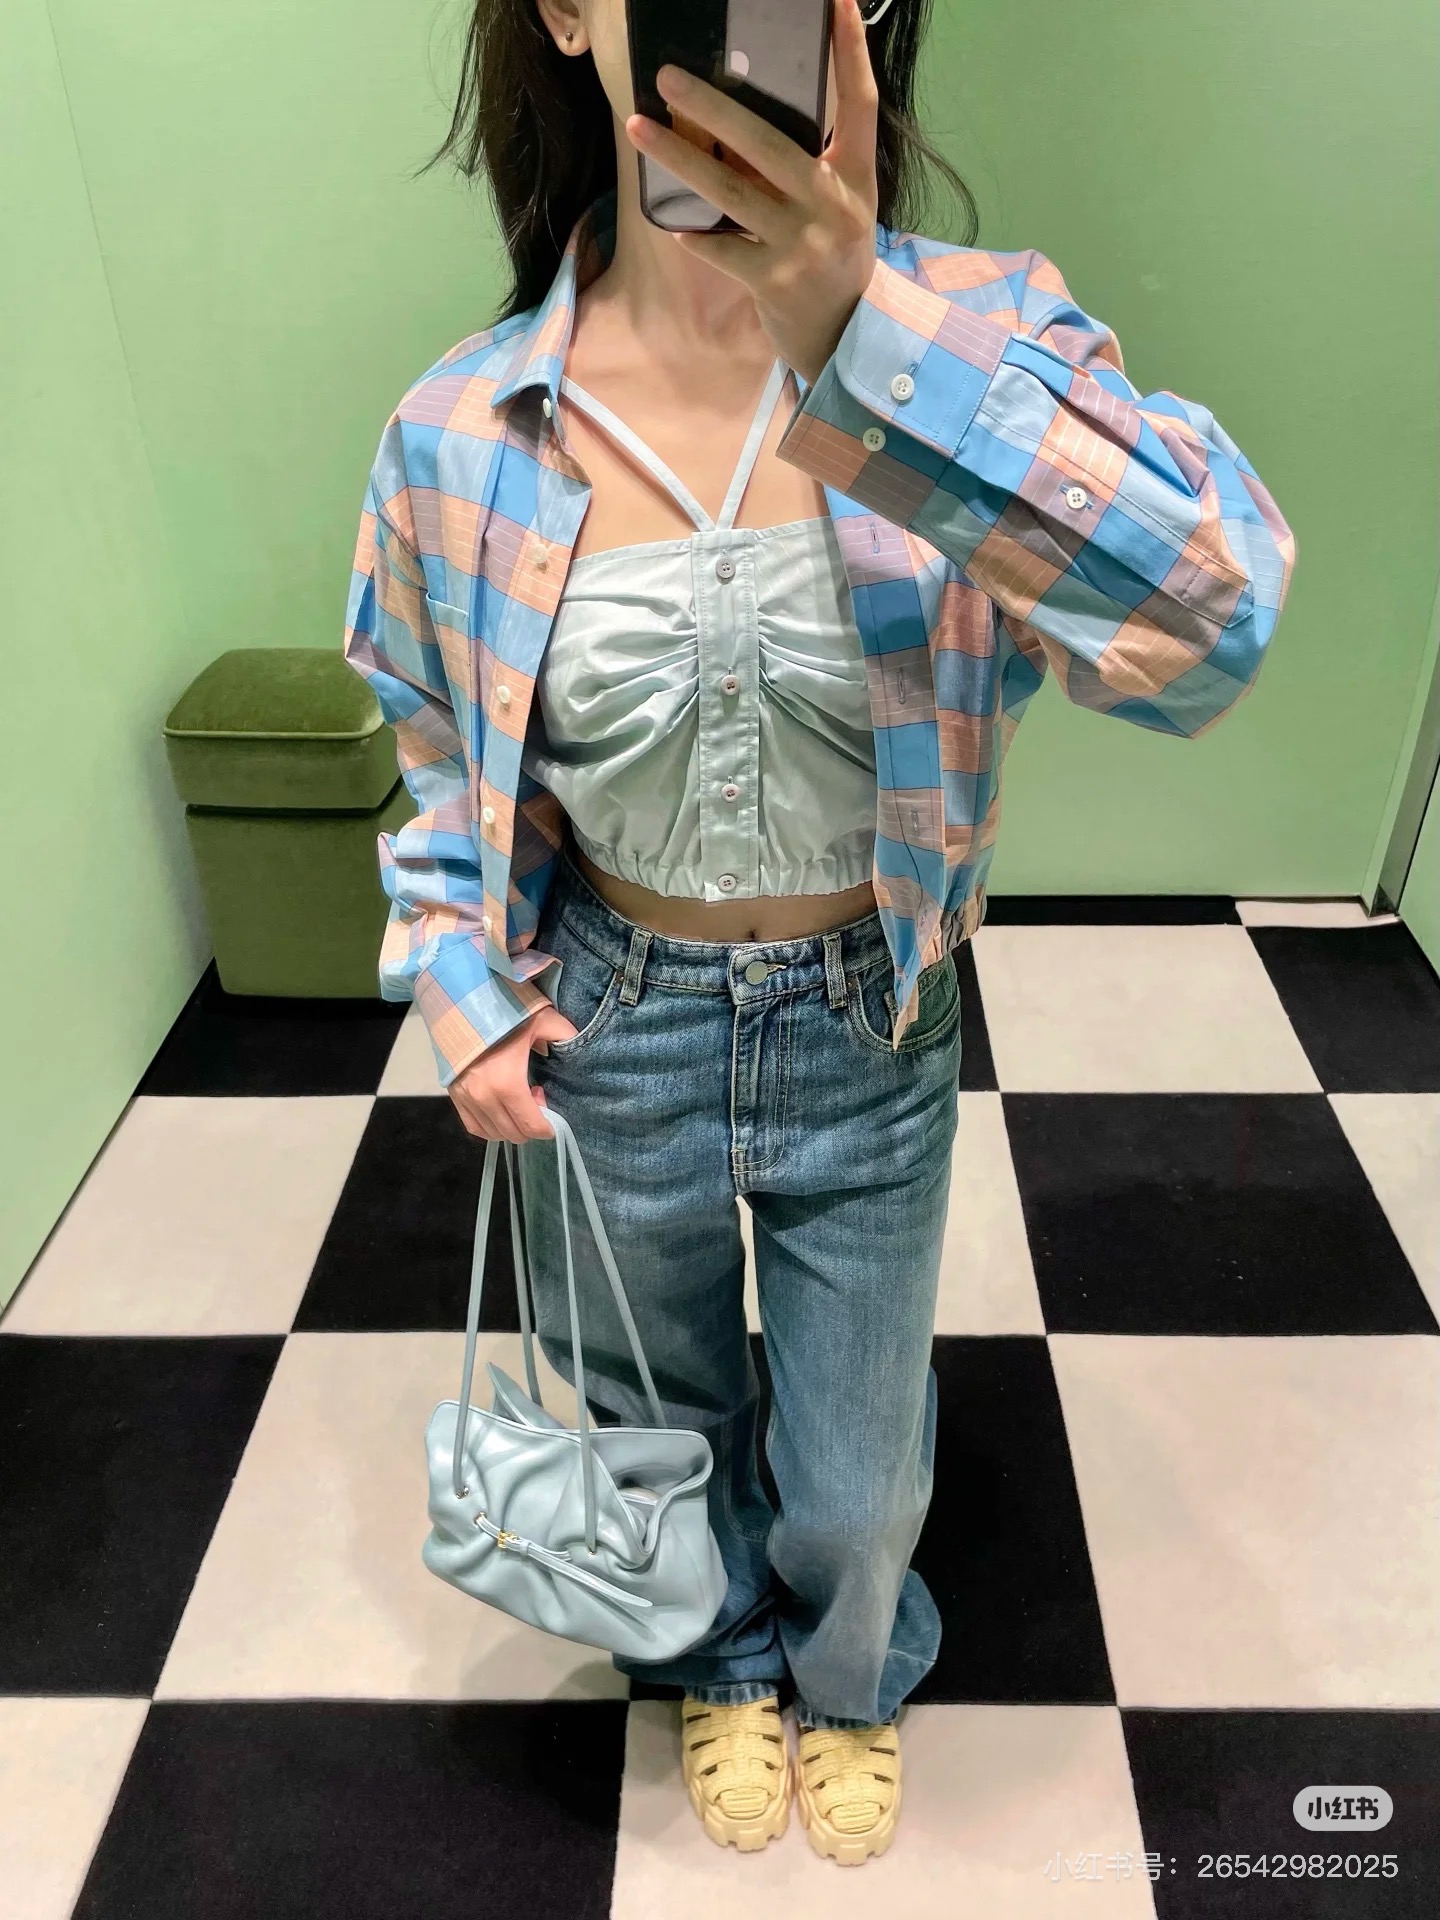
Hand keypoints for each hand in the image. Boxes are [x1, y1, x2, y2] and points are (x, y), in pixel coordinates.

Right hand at [447, 1004, 578, 1143]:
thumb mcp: (543, 1020)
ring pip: (493, 1133)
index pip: (531, 1125)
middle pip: (513, 1133)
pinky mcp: (454, 1094)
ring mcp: (465, 1097)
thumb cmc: (506, 1012)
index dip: (547, 1127)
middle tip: (536, 1101)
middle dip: (531, 1126)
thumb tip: (581, 1049)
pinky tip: (500, 1112)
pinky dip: (490, 1127)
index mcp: (507, 1083)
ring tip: (518, 1103)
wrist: (462, 1002)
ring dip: (511, 1127)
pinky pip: (473, 1126)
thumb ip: (565, 1036)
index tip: (552, 1117)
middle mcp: (483, 1096)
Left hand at [625, 0, 879, 384]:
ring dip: (679, 158)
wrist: (846, 335)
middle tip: (667, 77)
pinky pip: (721, 249)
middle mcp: (833, 204)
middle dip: (712, 107)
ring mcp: (802, 245)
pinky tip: (671, 220)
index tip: (838, 0)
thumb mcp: (841, 202)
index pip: (858, 100)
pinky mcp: (774, 282)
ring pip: (731, 191)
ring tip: (638, 127)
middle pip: (767, 142)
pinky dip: (694, 234)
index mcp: (856, 175)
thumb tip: (745, 117)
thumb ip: (811, 161)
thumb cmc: (835, 257)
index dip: (850, 49)